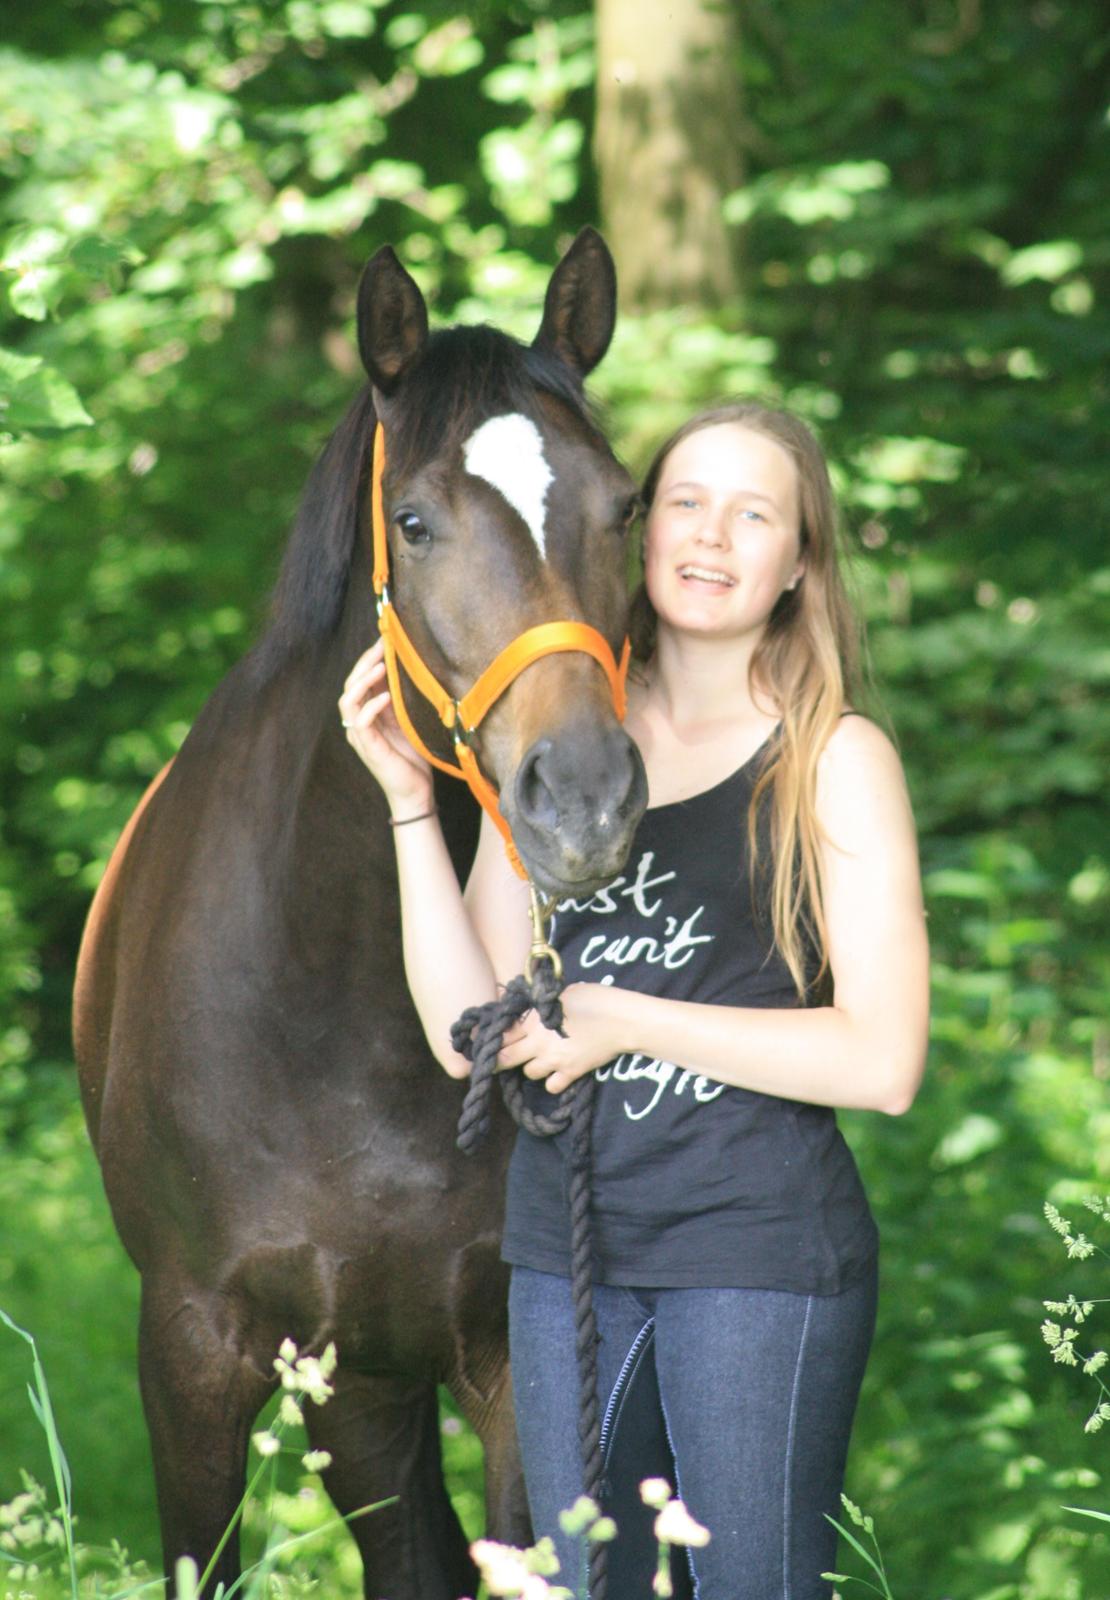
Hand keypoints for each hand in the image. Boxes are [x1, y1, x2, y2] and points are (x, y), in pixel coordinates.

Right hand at [338, 639, 433, 815]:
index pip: (360, 681)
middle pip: (350, 686)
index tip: (385, 640)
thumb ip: (400, 699)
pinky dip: (372, 706)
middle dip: (364, 663)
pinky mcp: (369, 749)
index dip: (368, 659)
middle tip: (382, 645)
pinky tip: (387, 696)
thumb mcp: (407, 721)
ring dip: (363, 681)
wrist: (416, 793)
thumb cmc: (413, 758)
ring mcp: (360, 737)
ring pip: (348, 701)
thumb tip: (404, 669)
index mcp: (366, 716)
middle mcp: (358, 725)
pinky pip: (361, 723)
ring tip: (381, 665)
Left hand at [497, 983, 622, 1094]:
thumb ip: (540, 1004)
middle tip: (499, 1057)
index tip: (484, 1041)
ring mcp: (555, 1061)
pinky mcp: (571, 1073)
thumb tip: (526, 1008)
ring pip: (529, 1073)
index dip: (490, 1039)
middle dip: (499, 1059)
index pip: (501, 1034)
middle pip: (505, 1059)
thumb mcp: (562, 994)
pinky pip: (551, 1086)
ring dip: (530, 1066)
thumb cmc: (594, 999)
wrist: (622, 1021)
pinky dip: (551, 1081)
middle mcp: (540, 1044)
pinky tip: (556, 1071)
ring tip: (538, 1057)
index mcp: (535, 1020)